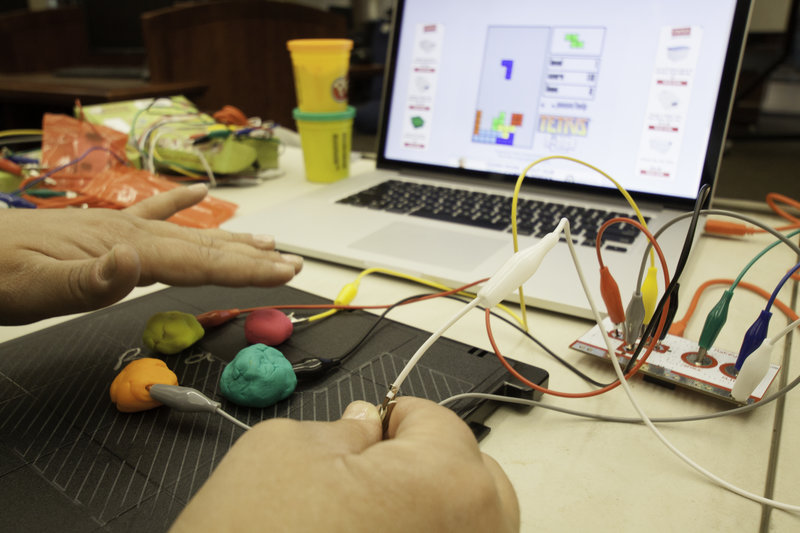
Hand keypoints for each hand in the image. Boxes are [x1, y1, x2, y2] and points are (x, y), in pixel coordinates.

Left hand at [0, 184, 302, 324]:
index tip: (285, 273)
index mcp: (123, 248)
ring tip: (269, 242)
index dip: (246, 270)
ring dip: (231, 240)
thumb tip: (137, 263)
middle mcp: (129, 233)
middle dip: (252, 257)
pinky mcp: (104, 228)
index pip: (198, 262)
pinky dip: (179, 204)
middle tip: (293, 263)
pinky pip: (152, 213)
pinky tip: (198, 194)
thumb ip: (87, 281)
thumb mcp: (33, 289)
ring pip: (189, 234)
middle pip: (204, 246)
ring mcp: (118, 227)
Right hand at [171, 397, 518, 531]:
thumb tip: (365, 423)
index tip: (365, 429)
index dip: (392, 417)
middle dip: (424, 462)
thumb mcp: (284, 450)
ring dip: (425, 509)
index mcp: (447, 483)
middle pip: (473, 475)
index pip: (437, 420)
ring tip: (365, 517)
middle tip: (368, 472)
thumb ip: (342, 424)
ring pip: (465, 524)